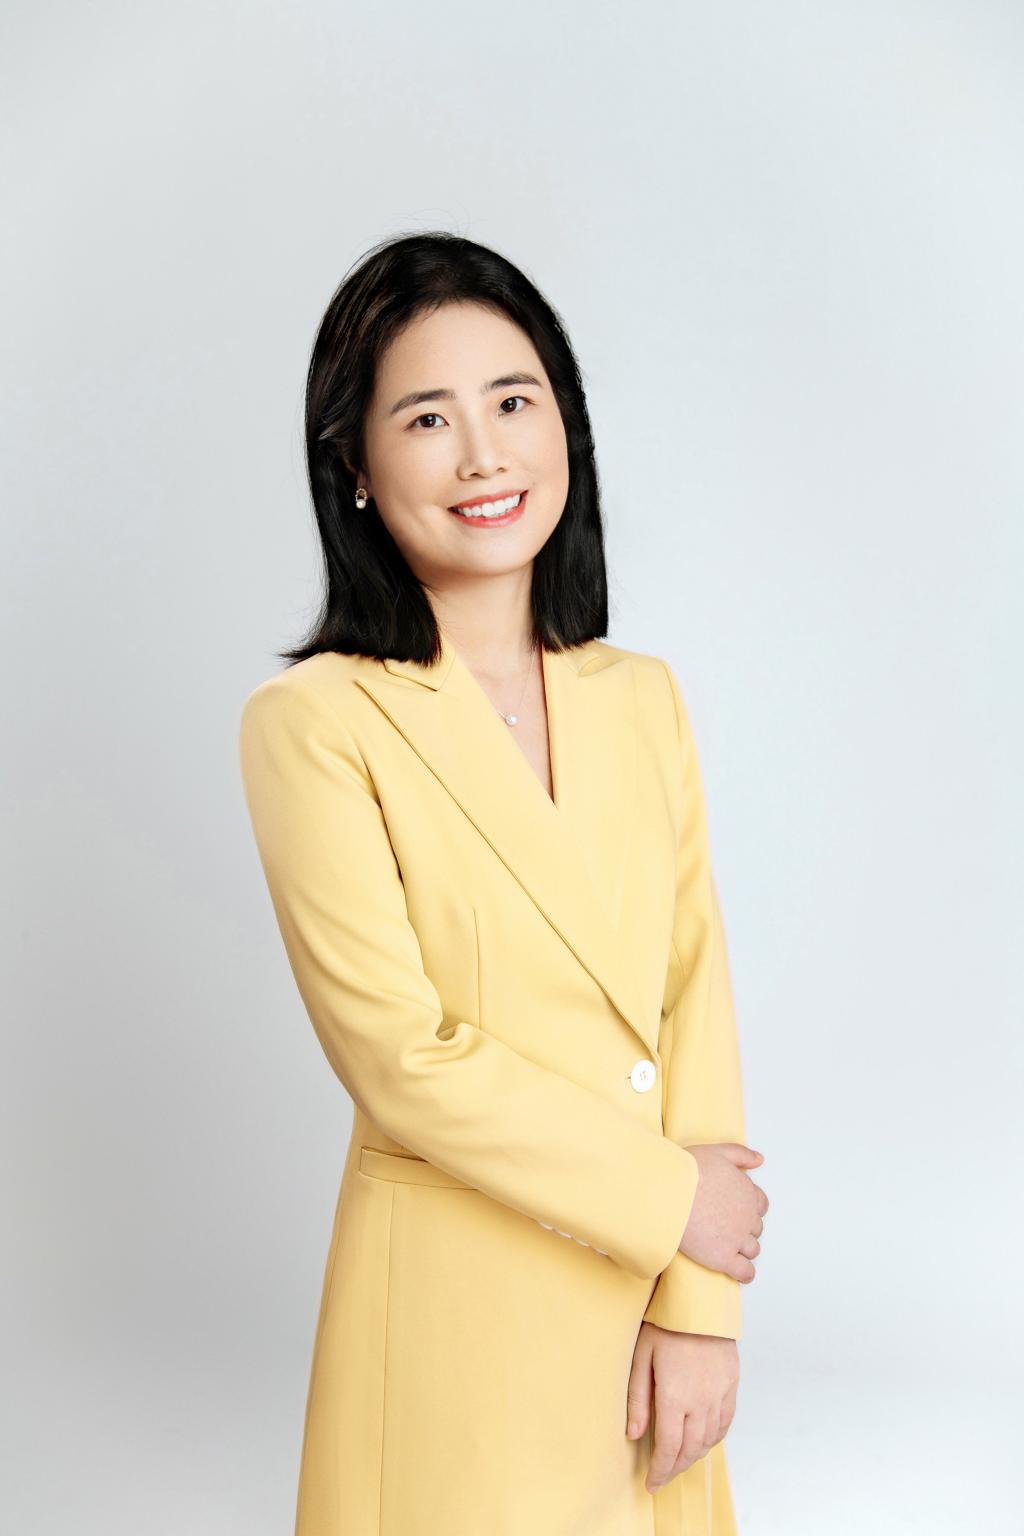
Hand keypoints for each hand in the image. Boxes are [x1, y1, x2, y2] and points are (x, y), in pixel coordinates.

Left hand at [625, 1322, 738, 1492]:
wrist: (699, 1299)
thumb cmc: (664, 1322)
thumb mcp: (641, 1356)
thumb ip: (637, 1398)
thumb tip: (634, 1434)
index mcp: (675, 1395)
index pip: (669, 1447)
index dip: (660, 1470)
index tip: (651, 1483)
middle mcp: (701, 1400)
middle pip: (690, 1449)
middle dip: (675, 1468)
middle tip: (662, 1477)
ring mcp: (720, 1393)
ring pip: (709, 1439)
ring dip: (694, 1455)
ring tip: (678, 1461)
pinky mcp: (731, 1383)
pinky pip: (725, 1421)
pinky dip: (714, 1438)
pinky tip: (703, 1441)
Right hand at [679, 1143, 767, 1281]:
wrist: (668, 1192)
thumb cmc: (688, 1170)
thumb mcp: (718, 1152)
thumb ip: (742, 1155)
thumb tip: (760, 1160)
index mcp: (748, 1192)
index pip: (760, 1206)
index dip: (748, 1208)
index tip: (734, 1210)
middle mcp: (747, 1217)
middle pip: (755, 1228)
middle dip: (744, 1228)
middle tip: (724, 1226)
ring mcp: (737, 1239)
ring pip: (752, 1249)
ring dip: (743, 1249)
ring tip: (726, 1246)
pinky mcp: (723, 1258)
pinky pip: (745, 1272)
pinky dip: (745, 1273)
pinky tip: (738, 1271)